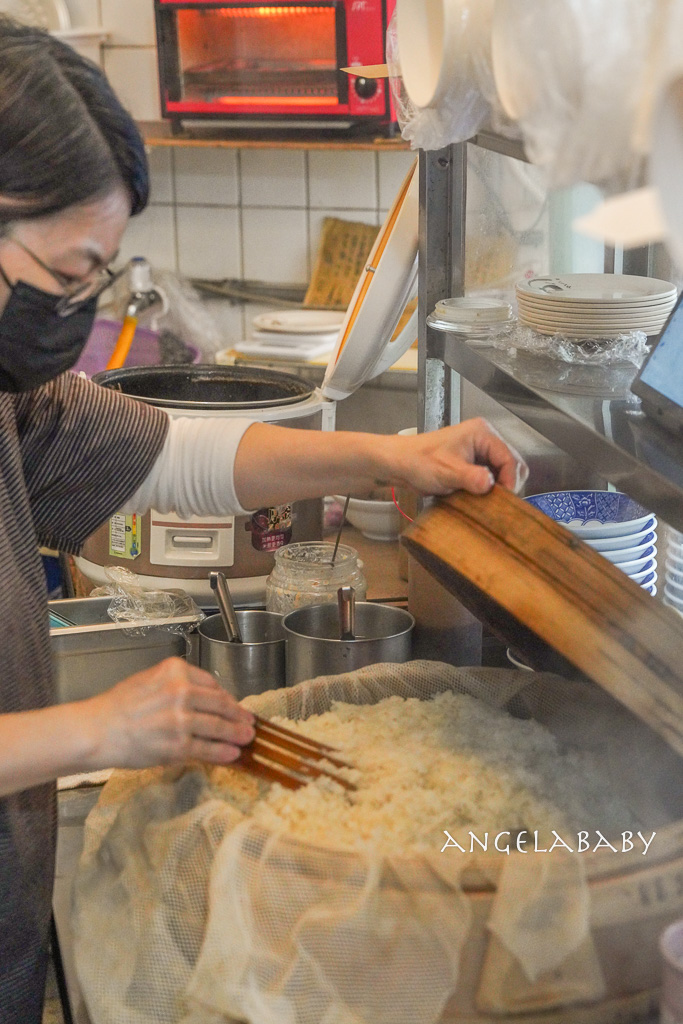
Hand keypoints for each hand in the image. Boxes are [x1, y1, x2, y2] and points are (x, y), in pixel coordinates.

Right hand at [85, 658, 254, 769]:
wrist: (97, 730)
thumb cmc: (118, 706)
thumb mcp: (148, 680)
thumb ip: (177, 685)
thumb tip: (205, 698)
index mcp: (174, 671)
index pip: (211, 684)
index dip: (226, 697)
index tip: (233, 704)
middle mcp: (181, 691)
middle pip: (220, 704)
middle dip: (238, 715)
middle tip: (249, 721)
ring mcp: (181, 719)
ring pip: (218, 726)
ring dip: (236, 734)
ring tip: (246, 738)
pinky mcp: (178, 745)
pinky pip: (207, 749)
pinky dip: (223, 753)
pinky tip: (232, 754)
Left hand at [387, 417, 527, 496]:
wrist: (399, 464)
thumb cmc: (419, 461)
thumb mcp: (447, 471)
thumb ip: (471, 478)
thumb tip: (491, 485)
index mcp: (482, 433)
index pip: (509, 457)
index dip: (510, 480)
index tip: (504, 500)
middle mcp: (484, 439)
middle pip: (510, 464)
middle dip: (506, 483)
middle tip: (498, 503)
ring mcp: (478, 452)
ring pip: (501, 472)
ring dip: (497, 488)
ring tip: (488, 502)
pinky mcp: (472, 464)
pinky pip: (489, 477)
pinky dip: (488, 489)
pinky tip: (481, 499)